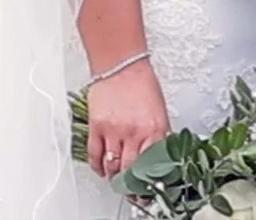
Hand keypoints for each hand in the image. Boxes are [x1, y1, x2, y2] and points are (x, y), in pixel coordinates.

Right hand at [85, 60, 168, 178]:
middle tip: (130, 189)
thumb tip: (159, 156)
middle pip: (131, 171)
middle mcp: (135, 132)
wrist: (122, 66)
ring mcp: (115, 131)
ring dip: (114, 176)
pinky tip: (102, 168)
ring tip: (116, 178)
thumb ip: (159, 136)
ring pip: (112, 166)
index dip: (149, 183)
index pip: (153, 167)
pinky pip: (95, 155)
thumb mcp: (160, 112)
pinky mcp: (97, 127)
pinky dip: (98, 166)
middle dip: (131, 185)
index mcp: (155, 129)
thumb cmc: (141, 85)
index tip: (147, 190)